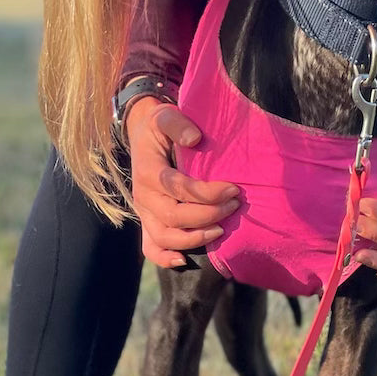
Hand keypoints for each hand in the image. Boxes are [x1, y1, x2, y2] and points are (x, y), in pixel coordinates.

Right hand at [125, 96, 239, 267]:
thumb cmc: (160, 125)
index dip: (207, 193)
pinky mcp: (146, 220)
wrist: (141, 133)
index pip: (178, 188)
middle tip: (235, 204)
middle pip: (174, 216)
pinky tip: (185, 260)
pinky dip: (165, 258)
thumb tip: (194, 138)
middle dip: (209, 214)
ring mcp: (143, 211)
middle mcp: (142, 195)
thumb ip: (178, 124)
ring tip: (221, 230)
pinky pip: (150, 247)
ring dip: (195, 238)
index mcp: (148, 170)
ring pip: (164, 236)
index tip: (233, 188)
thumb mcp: (166, 115)